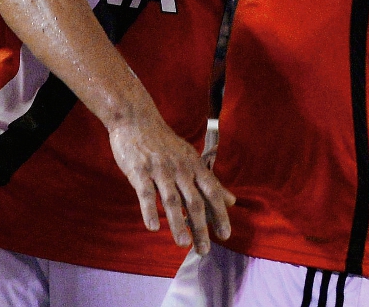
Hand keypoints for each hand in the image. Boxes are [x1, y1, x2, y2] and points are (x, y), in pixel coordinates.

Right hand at [107, 113, 235, 255]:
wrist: (136, 119)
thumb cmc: (164, 142)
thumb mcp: (191, 158)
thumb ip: (210, 181)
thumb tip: (232, 201)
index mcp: (194, 166)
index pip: (211, 192)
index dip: (219, 214)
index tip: (225, 235)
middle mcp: (180, 168)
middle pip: (194, 201)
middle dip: (201, 227)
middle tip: (204, 250)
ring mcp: (159, 169)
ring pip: (171, 200)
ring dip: (177, 224)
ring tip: (183, 244)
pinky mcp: (139, 170)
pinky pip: (145, 193)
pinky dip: (149, 210)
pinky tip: (153, 227)